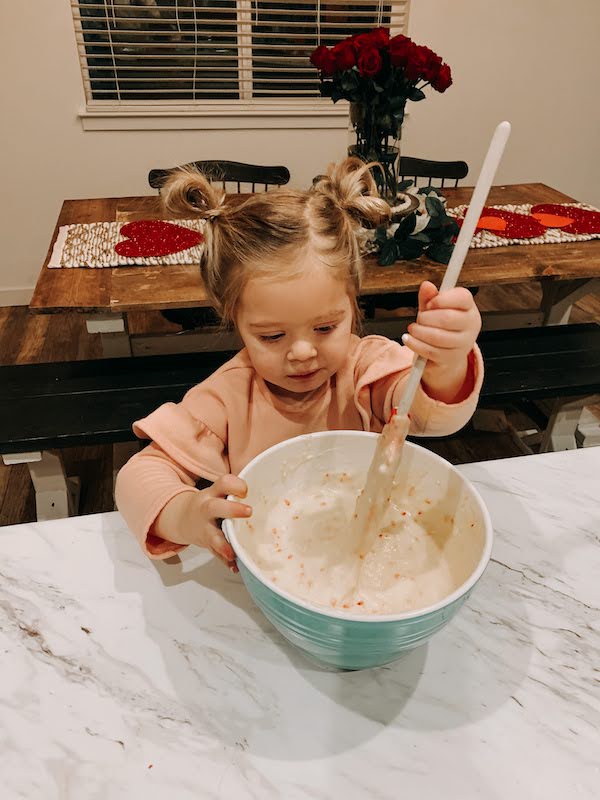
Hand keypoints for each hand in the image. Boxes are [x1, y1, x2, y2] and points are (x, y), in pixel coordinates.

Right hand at [153, 474, 250, 570]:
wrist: (182, 517)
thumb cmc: (211, 503)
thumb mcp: (219, 492)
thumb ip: (238, 493)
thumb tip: (273, 496)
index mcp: (213, 493)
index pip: (223, 482)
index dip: (235, 485)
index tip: (246, 491)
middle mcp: (206, 508)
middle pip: (214, 507)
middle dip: (232, 510)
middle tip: (249, 511)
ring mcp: (205, 527)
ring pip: (211, 535)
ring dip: (223, 544)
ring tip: (232, 553)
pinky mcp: (206, 543)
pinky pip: (215, 553)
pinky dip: (224, 560)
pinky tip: (234, 566)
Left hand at [402, 281, 480, 403]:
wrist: (445, 356)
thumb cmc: (439, 327)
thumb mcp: (433, 310)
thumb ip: (429, 298)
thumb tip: (426, 286)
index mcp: (469, 308)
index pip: (462, 297)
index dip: (442, 299)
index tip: (429, 303)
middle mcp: (471, 326)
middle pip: (447, 318)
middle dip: (426, 317)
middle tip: (419, 318)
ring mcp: (463, 344)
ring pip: (437, 336)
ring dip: (419, 331)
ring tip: (412, 329)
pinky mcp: (451, 359)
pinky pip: (430, 351)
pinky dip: (415, 344)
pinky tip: (408, 339)